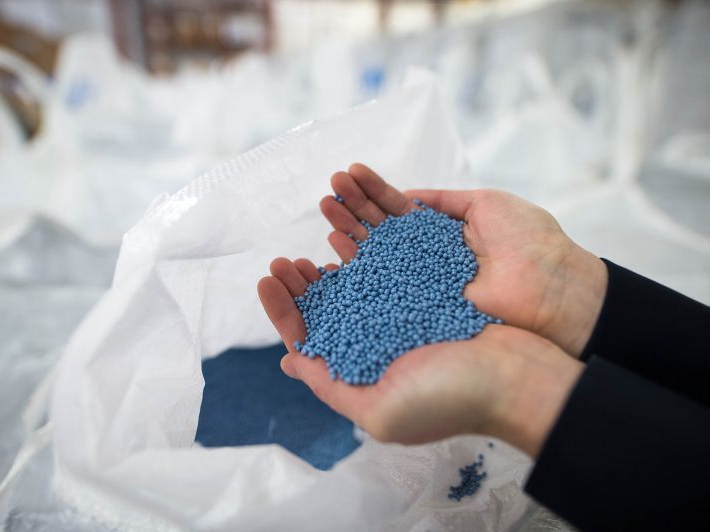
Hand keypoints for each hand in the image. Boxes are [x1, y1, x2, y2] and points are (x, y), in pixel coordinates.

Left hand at [258, 262, 582, 454]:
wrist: (518, 377)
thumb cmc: (449, 399)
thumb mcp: (379, 410)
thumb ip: (331, 387)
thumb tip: (291, 361)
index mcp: (361, 370)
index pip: (311, 337)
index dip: (285, 309)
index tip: (268, 279)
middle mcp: (378, 340)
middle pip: (328, 305)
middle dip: (302, 282)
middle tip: (284, 258)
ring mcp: (402, 314)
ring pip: (356, 279)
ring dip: (332, 254)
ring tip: (313, 232)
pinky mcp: (428, 291)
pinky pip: (389, 262)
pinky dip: (368, 244)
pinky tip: (351, 230)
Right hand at [318, 163, 607, 356]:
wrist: (551, 287)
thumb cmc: (529, 241)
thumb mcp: (487, 204)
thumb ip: (442, 201)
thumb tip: (405, 196)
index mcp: (442, 231)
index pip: (398, 208)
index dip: (373, 191)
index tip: (349, 173)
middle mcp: (425, 256)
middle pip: (380, 228)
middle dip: (353, 207)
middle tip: (328, 188)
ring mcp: (419, 281)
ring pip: (376, 252)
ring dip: (348, 229)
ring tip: (325, 206)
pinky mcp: (418, 304)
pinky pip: (382, 283)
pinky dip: (358, 265)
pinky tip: (335, 245)